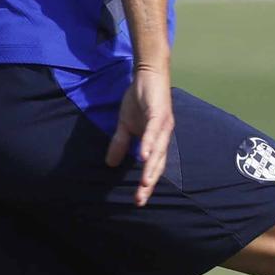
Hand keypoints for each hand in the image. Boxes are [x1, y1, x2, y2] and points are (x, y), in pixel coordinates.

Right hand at [104, 63, 173, 206]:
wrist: (148, 74)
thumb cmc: (139, 99)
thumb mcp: (125, 124)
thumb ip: (120, 143)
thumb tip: (110, 163)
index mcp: (157, 140)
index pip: (153, 167)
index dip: (146, 183)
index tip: (138, 201)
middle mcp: (164, 136)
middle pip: (158, 164)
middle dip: (149, 182)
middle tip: (140, 200)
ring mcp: (163, 125)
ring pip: (158, 151)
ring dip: (151, 168)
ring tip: (144, 184)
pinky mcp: (159, 113)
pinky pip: (154, 131)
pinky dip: (150, 144)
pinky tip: (144, 156)